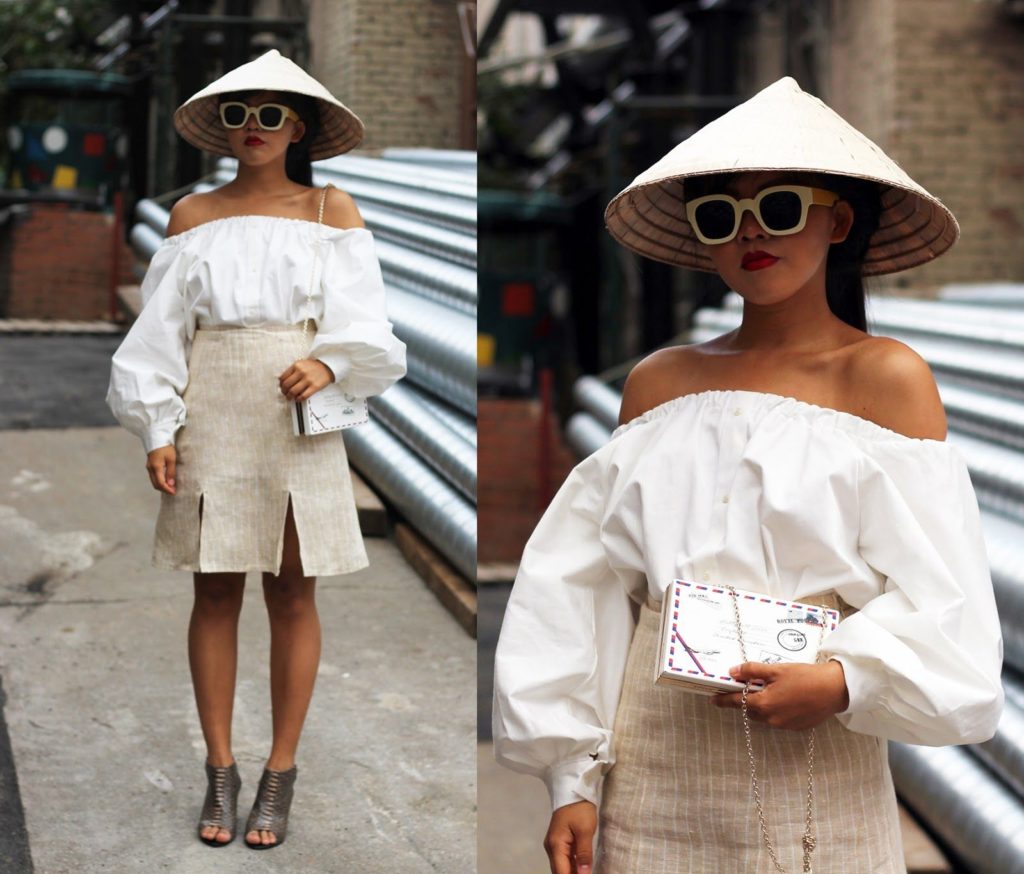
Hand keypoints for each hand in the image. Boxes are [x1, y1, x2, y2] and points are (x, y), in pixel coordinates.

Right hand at [146, 445, 176, 494]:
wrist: (156, 437)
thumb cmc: (166, 447)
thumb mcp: (171, 459)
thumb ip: (171, 472)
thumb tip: (171, 484)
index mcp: (156, 467)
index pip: (160, 483)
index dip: (167, 489)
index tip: (174, 492)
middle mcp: (150, 469)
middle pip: (156, 484)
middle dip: (164, 489)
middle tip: (173, 491)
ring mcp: (149, 467)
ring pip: (154, 481)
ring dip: (162, 486)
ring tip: (171, 487)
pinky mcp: (150, 465)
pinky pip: (154, 477)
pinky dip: (160, 481)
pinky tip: (166, 480)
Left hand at [278, 358, 334, 400]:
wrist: (327, 366)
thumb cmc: (313, 366)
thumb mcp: (301, 364)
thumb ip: (292, 371)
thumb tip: (282, 381)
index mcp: (296, 365)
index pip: (283, 377)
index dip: (281, 384)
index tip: (282, 387)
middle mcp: (301, 372)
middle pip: (286, 385)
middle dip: (284, 391)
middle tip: (285, 394)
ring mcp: (308, 380)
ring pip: (293, 391)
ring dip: (289, 396)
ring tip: (290, 397)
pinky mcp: (314, 386)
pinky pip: (303, 396)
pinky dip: (298, 399)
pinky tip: (298, 399)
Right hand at [544, 800, 596, 873]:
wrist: (573, 789)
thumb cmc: (580, 809)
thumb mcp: (585, 831)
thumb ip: (584, 854)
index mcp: (556, 845)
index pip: (561, 872)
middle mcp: (551, 848)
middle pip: (560, 871)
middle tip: (587, 873)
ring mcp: (554, 845)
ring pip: (562, 866)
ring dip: (573, 872)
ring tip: (586, 872)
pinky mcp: (559, 842)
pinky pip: (565, 859)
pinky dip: (573, 866)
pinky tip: (582, 869)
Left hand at [713, 659, 849, 730]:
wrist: (836, 689)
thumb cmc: (806, 677)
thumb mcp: (776, 670)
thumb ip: (752, 671)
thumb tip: (733, 672)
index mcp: (764, 704)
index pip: (737, 703)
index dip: (724, 700)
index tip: (714, 699)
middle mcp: (772, 719)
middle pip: (750, 710)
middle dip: (745, 700)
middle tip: (743, 688)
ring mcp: (785, 725)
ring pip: (764, 716)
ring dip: (761, 705)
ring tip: (766, 690)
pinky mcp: (797, 727)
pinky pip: (778, 719)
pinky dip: (775, 709)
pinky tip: (784, 697)